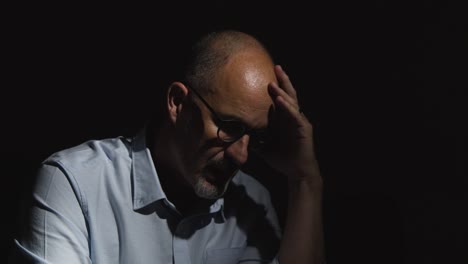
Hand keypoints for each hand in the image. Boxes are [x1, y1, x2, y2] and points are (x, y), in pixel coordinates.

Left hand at [259, 65, 320, 183]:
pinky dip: (287, 107)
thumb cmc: (283, 160)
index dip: (276, 87)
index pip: (280, 99)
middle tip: (276, 66)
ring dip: (281, 92)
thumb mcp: (264, 148)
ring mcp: (300, 122)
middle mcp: (293, 118)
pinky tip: (279, 100)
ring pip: (291, 103)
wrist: (297, 173)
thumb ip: (255, 140)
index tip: (267, 75)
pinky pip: (294, 115)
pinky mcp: (304, 128)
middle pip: (288, 95)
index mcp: (285, 120)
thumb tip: (241, 136)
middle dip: (283, 80)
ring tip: (272, 83)